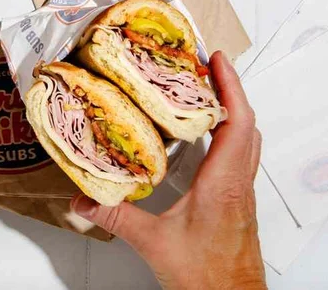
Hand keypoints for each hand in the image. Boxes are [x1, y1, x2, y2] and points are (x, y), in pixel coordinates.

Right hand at [72, 51, 265, 289]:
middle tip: (204, 68)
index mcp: (222, 182)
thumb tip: (82, 199)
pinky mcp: (236, 205)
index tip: (215, 59)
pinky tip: (202, 140)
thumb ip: (115, 217)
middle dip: (229, 90)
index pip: (236, 122)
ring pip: (246, 142)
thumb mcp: (153, 243)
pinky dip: (226, 137)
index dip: (230, 86)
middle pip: (246, 125)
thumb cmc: (206, 277)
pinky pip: (239, 159)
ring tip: (203, 95)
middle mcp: (237, 183)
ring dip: (230, 113)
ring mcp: (240, 194)